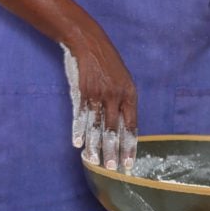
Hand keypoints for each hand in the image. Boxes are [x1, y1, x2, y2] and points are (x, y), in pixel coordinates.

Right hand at [63, 32, 137, 169]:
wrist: (89, 42)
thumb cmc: (108, 63)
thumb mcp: (123, 81)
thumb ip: (124, 103)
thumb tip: (125, 127)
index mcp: (130, 95)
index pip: (131, 126)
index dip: (129, 146)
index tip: (128, 163)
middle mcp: (115, 97)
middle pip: (114, 130)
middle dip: (113, 151)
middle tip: (111, 168)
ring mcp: (98, 94)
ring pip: (96, 125)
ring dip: (95, 146)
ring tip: (94, 162)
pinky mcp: (82, 92)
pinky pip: (81, 115)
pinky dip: (78, 131)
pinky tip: (78, 144)